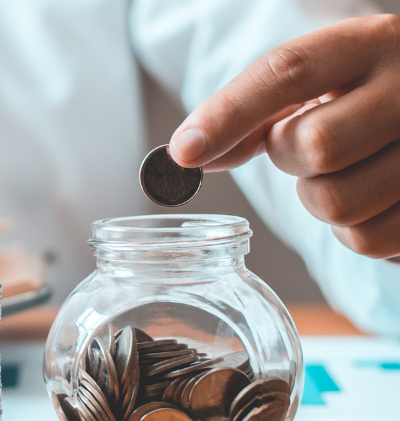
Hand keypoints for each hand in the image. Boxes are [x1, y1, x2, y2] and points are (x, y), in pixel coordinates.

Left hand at [169, 14, 399, 259]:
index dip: (228, 115)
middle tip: (307, 147)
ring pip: (337, 203)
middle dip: (291, 158)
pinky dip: (353, 230)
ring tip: (346, 171)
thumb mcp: (316, 86)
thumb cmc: (361, 101)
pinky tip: (372, 198)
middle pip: (315, 145)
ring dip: (320, 199)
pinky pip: (367, 240)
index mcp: (372, 44)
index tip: (184, 152)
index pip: (289, 72)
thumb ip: (252, 114)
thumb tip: (189, 153)